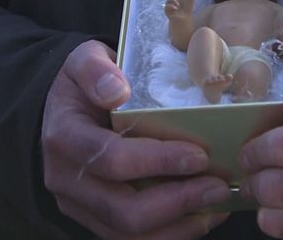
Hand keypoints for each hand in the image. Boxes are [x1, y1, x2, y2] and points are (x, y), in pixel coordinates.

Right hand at [42, 40, 229, 238]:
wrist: (64, 109)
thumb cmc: (85, 82)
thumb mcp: (84, 59)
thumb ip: (95, 69)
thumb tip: (116, 90)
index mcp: (64, 137)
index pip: (111, 159)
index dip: (157, 161)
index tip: (198, 154)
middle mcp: (66, 179)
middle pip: (122, 209)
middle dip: (178, 202)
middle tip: (218, 186)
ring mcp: (79, 205)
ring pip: (128, 236)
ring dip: (179, 226)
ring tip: (217, 205)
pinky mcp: (94, 220)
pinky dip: (171, 234)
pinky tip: (202, 216)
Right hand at [164, 0, 194, 20]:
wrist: (184, 19)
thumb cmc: (187, 11)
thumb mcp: (191, 2)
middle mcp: (173, 1)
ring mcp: (170, 5)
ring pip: (169, 0)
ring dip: (173, 1)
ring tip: (178, 5)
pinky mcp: (168, 11)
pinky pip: (167, 6)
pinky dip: (171, 6)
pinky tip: (176, 8)